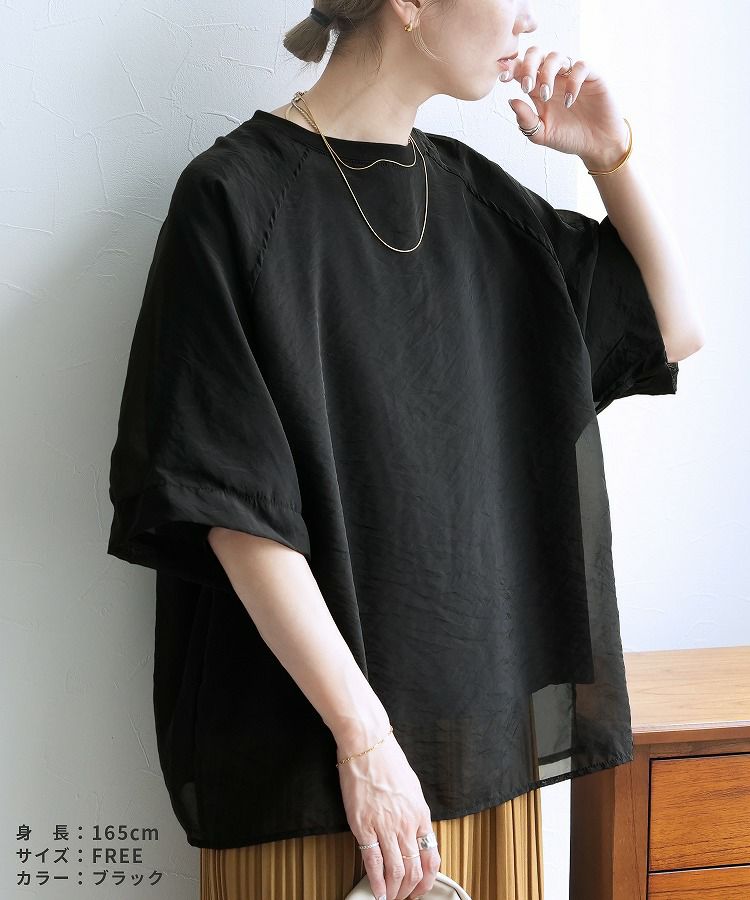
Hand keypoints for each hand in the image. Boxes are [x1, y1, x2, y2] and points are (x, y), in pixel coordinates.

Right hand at [336, 726, 439, 899]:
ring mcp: (385, 825)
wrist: (367, 743)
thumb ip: (414, 814)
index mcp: (421, 814)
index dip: (426, 882)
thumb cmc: (388, 761)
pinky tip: (376, 892)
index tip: (419, 891)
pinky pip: (373, 860)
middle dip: (408, 892)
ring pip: (395, 871)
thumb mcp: (412, 788)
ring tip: (389, 899)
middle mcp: (406, 823)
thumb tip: (413, 835)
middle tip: (402, 899)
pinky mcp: (363, 824)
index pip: (431, 859)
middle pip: (413, 870)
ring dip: (393, 892)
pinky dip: (376, 882)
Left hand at [502, 46, 629, 170]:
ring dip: (547, 73)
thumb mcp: (541, 134)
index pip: (521, 69)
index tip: (503, 79)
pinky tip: (568, 101)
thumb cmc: (568, 137)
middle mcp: (553, 78)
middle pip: (536, 53)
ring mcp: (572, 75)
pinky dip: (572, 81)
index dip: (511, 68)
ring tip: (546, 96)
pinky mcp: (592, 76)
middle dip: (528, 65)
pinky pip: (580, 66)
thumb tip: (511, 100)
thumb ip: (526, 120)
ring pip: (556, 56)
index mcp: (537, 89)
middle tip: (527, 87)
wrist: (596, 145)